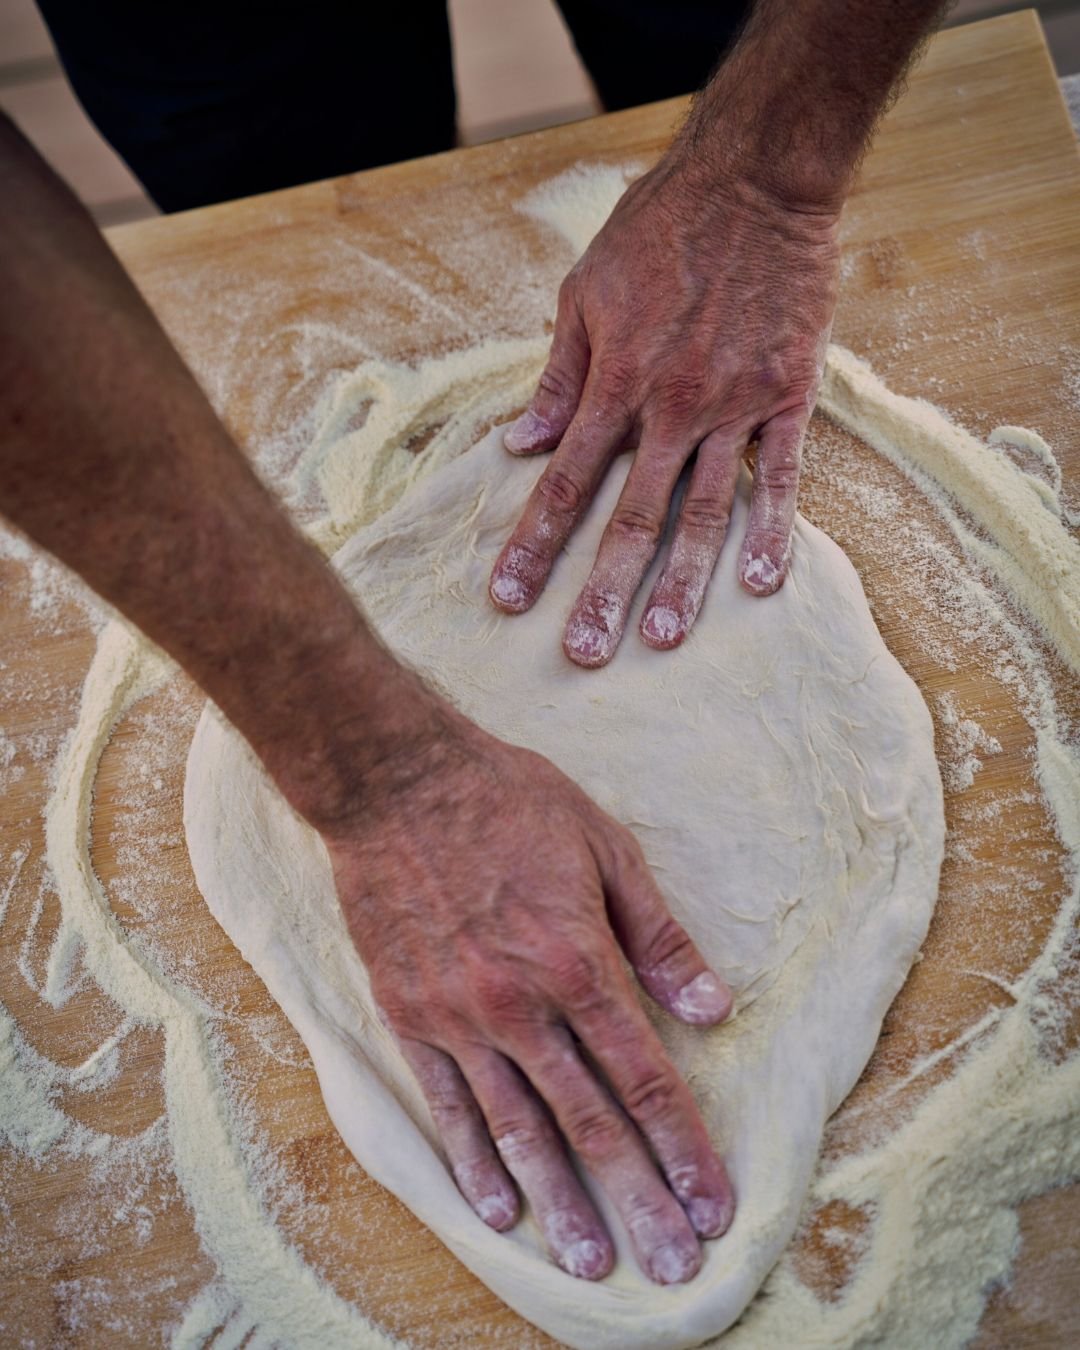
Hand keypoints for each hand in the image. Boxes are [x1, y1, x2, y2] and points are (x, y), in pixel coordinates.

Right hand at [324, 703, 734, 1283]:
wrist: (397, 780)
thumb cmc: (510, 801)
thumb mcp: (605, 848)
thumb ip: (658, 938)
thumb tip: (713, 1009)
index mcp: (579, 962)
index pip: (646, 1077)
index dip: (685, 1147)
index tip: (713, 1205)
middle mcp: (521, 1006)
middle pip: (591, 1123)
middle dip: (637, 1199)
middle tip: (669, 1269)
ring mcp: (459, 1017)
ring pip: (518, 1130)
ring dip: (559, 1204)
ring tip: (590, 1262)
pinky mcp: (409, 1015)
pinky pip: (446, 1104)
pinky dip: (474, 1160)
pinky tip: (498, 1210)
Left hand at [489, 151, 839, 666]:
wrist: (756, 178)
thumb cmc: (660, 229)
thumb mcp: (585, 292)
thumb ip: (558, 376)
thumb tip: (520, 444)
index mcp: (615, 381)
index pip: (566, 483)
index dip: (535, 545)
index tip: (510, 599)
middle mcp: (672, 405)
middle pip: (631, 516)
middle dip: (602, 591)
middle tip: (583, 654)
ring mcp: (735, 405)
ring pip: (703, 512)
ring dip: (680, 581)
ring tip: (659, 640)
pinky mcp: (789, 397)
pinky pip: (781, 478)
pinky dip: (771, 532)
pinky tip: (759, 585)